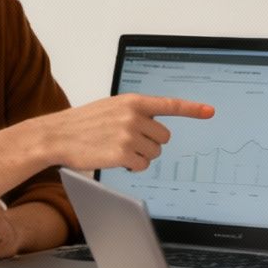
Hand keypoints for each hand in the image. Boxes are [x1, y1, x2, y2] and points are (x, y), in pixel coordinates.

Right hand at [36, 94, 215, 172]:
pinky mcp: (123, 153)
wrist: (57, 135)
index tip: (210, 111)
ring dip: (140, 156)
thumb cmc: (83, 123)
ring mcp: (129, 135)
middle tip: (129, 142)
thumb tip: (156, 127)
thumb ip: (134, 112)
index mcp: (133, 101)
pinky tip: (116, 159)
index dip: (193, 109)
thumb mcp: (111, 108)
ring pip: (154, 153)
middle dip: (151, 143)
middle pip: (164, 137)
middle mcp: (134, 116)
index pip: (170, 105)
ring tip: (118, 149)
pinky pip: (142, 165)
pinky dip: (132, 166)